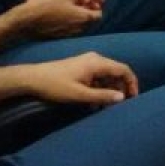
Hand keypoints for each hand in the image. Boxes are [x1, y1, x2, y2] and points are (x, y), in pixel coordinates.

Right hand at [11, 0, 101, 38]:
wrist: (24, 22)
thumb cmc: (46, 5)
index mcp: (83, 17)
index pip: (98, 14)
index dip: (95, 6)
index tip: (88, 0)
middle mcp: (79, 29)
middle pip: (90, 21)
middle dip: (88, 12)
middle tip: (78, 3)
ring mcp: (69, 35)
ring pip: (80, 26)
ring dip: (78, 18)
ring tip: (68, 8)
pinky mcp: (59, 37)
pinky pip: (70, 30)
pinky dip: (69, 23)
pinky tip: (59, 15)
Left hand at [22, 52, 137, 105]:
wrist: (31, 78)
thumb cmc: (55, 86)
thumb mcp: (79, 94)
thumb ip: (102, 96)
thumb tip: (122, 98)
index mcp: (97, 63)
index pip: (123, 69)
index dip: (131, 83)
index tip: (133, 98)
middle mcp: (95, 59)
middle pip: (116, 72)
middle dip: (120, 88)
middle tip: (119, 105)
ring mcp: (87, 62)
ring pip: (106, 76)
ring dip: (108, 90)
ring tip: (104, 107)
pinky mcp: (81, 67)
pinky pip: (97, 76)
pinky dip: (98, 88)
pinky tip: (92, 102)